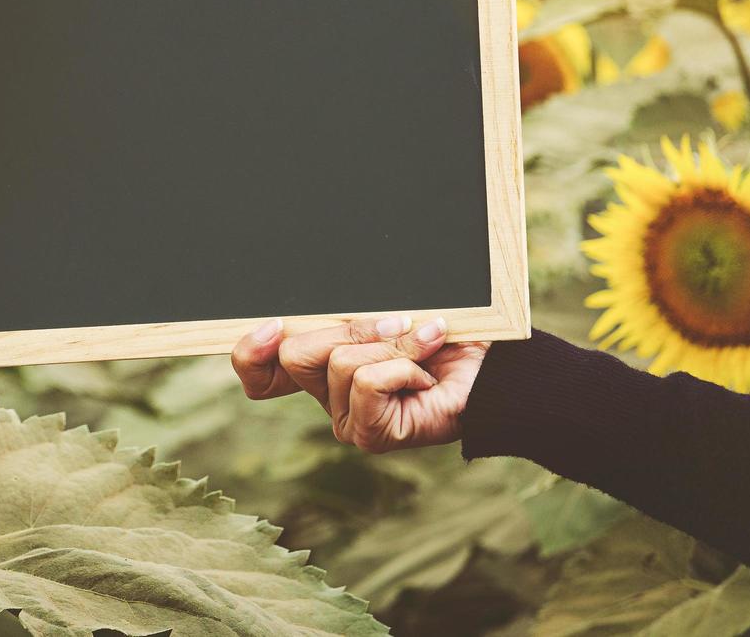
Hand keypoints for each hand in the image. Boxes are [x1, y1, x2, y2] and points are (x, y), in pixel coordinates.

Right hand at [231, 315, 488, 453]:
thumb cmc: (447, 337)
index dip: (252, 352)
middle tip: (394, 325)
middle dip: (349, 328)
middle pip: (298, 354)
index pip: (260, 374)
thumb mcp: (387, 316)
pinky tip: (426, 374)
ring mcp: (347, 420)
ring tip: (423, 349)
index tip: (272, 325)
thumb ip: (347, 315)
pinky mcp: (371, 435)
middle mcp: (327, 398)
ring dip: (390, 344)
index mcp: (322, 368)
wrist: (498, 371)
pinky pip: (367, 382)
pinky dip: (403, 365)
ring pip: (340, 363)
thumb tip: (296, 313)